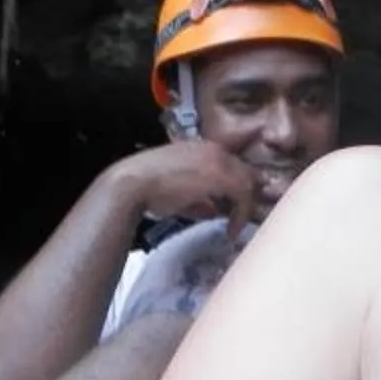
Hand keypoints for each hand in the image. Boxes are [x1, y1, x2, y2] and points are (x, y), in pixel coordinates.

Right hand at [108, 138, 262, 228]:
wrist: (131, 185)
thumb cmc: (147, 189)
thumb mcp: (178, 192)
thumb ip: (199, 200)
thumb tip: (215, 211)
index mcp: (202, 148)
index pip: (232, 165)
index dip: (237, 187)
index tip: (235, 208)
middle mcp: (213, 149)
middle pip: (245, 171)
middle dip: (246, 196)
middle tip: (242, 218)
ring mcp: (218, 160)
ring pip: (248, 182)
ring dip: (245, 206)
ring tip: (237, 226)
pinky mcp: (220, 175)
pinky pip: (243, 194)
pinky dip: (241, 214)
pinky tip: (231, 231)